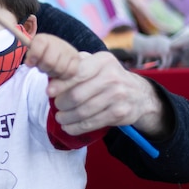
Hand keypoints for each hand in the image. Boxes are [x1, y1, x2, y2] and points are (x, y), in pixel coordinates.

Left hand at [24, 33, 80, 79]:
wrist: (57, 55)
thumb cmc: (41, 57)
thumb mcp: (32, 56)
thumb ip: (30, 59)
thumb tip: (29, 63)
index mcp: (44, 39)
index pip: (40, 43)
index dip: (34, 55)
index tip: (30, 63)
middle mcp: (58, 42)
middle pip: (49, 62)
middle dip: (43, 68)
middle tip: (42, 67)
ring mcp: (69, 50)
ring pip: (59, 69)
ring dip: (53, 73)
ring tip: (51, 69)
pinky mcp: (77, 59)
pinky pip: (70, 72)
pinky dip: (63, 76)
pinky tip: (59, 72)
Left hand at [45, 51, 168, 137]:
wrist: (139, 94)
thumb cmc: (108, 77)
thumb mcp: (96, 64)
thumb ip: (76, 65)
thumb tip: (51, 72)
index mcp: (103, 61)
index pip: (76, 73)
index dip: (60, 84)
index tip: (49, 92)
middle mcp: (112, 77)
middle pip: (77, 95)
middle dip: (61, 104)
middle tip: (56, 107)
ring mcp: (118, 96)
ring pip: (82, 111)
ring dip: (66, 118)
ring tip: (60, 118)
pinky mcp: (120, 113)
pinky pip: (91, 123)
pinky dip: (76, 127)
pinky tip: (68, 127)